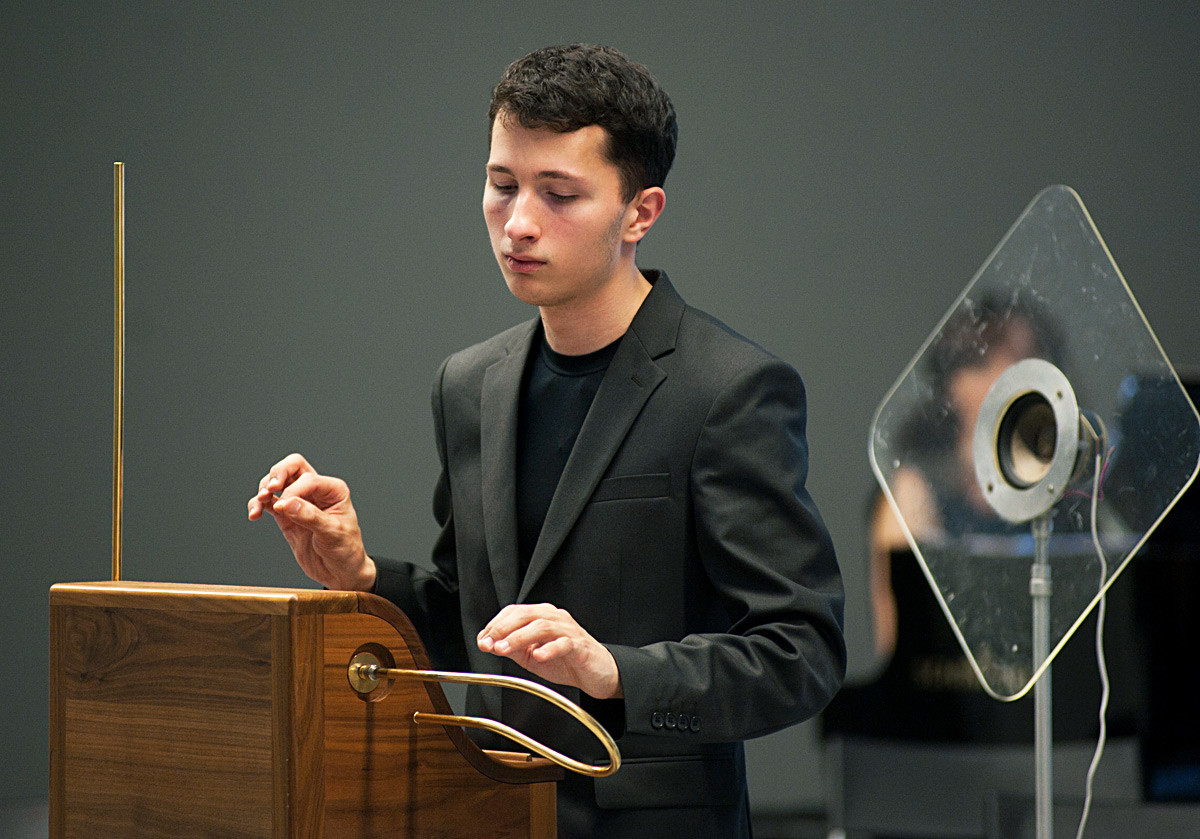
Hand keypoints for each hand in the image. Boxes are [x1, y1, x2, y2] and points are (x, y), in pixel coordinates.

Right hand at [247, 453, 375, 591]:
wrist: (340, 572)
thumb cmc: (345, 550)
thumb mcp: (333, 533)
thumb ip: (310, 517)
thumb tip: (286, 503)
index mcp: (334, 490)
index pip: (308, 479)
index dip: (294, 490)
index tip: (285, 508)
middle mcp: (316, 491)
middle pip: (292, 467)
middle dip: (277, 474)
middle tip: (269, 489)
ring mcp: (299, 502)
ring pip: (277, 482)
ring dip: (264, 490)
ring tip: (258, 505)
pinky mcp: (286, 516)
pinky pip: (268, 503)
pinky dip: (257, 505)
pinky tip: (254, 514)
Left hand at [477, 604, 622, 699]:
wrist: (598, 673)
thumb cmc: (566, 661)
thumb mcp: (532, 655)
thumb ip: (512, 648)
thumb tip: (488, 644)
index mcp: (542, 616)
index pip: (514, 612)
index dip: (495, 624)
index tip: (482, 640)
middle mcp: (555, 618)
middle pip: (525, 614)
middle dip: (503, 628)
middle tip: (489, 643)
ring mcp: (568, 630)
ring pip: (542, 626)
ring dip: (519, 637)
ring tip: (504, 650)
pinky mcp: (580, 646)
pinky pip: (564, 643)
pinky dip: (549, 648)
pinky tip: (538, 656)